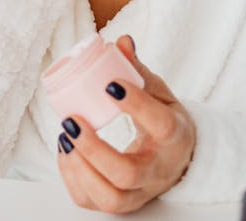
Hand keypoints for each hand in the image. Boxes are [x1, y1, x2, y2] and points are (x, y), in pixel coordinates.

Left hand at [57, 36, 195, 213]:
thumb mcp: (159, 92)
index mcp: (175, 137)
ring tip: (65, 136)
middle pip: (128, 173)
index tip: (110, 85)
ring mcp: (141, 192)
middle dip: (94, 149)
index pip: (162, 126)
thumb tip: (121, 42)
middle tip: (72, 120)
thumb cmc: (164, 119)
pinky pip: (94, 203)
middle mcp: (159, 171)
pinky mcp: (124, 203)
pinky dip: (73, 179)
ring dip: (80, 168)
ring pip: (111, 198)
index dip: (136, 105)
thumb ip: (137, 69)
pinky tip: (65, 151)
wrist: (179, 159)